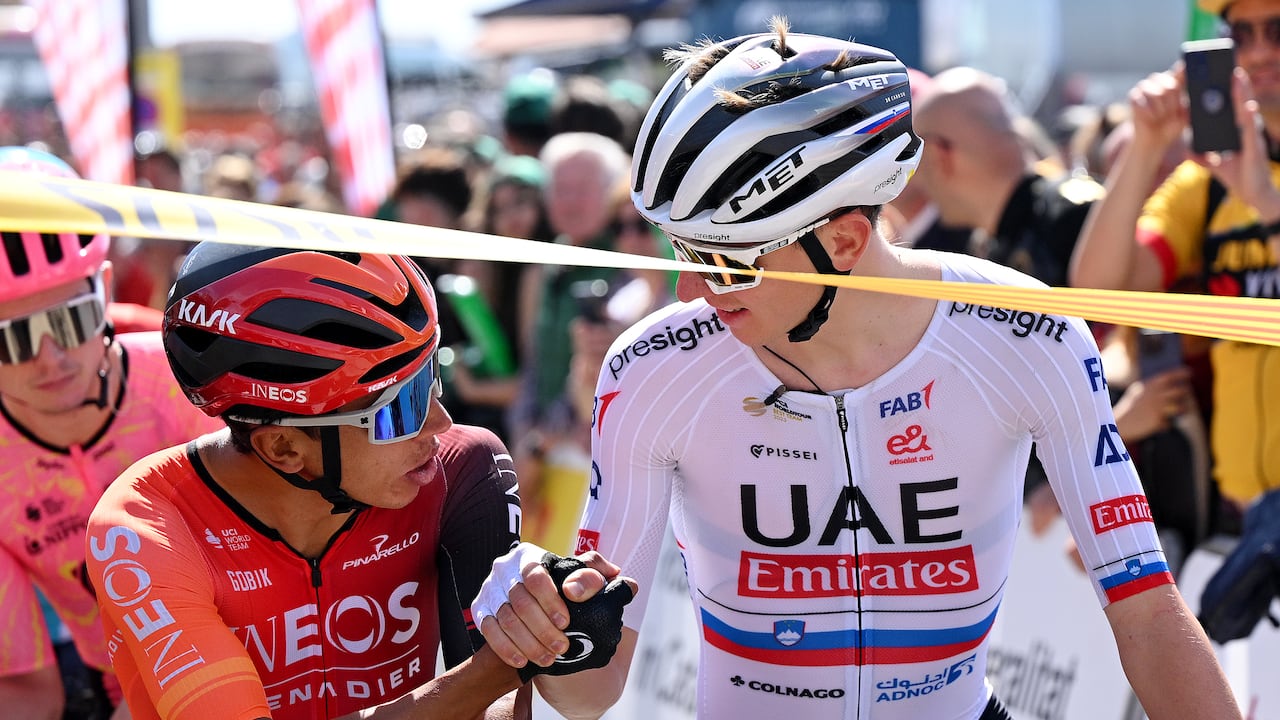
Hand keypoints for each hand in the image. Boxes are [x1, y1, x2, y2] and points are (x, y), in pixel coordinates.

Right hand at [472, 543, 636, 676]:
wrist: (548, 610)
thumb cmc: (570, 590)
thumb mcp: (587, 578)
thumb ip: (595, 574)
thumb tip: (588, 583)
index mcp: (528, 556)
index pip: (534, 575)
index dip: (550, 601)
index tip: (566, 622)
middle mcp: (504, 569)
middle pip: (519, 601)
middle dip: (541, 628)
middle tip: (562, 647)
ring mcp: (489, 590)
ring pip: (504, 619)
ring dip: (527, 643)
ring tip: (548, 658)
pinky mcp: (481, 611)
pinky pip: (488, 631)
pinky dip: (505, 648)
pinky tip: (523, 661)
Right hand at [1113, 367, 1192, 441]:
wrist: (1117, 424)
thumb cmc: (1128, 408)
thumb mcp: (1137, 394)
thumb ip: (1153, 390)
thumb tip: (1174, 389)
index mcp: (1149, 385)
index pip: (1170, 375)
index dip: (1181, 373)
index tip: (1190, 373)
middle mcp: (1156, 394)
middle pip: (1182, 390)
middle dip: (1185, 393)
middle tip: (1185, 394)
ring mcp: (1158, 408)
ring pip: (1182, 407)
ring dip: (1182, 409)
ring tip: (1179, 411)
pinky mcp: (1158, 421)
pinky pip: (1169, 422)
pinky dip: (1163, 424)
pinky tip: (1154, 424)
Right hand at [1128, 70, 1188, 152]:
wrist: (1154, 140)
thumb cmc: (1171, 125)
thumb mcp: (1186, 115)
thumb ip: (1189, 103)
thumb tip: (1194, 98)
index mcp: (1175, 81)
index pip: (1181, 72)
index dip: (1183, 69)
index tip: (1185, 67)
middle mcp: (1160, 80)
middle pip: (1171, 86)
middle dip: (1173, 105)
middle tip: (1172, 114)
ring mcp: (1145, 86)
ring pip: (1157, 94)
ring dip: (1161, 111)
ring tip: (1161, 117)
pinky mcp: (1134, 96)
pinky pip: (1143, 103)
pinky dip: (1149, 114)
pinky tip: (1150, 118)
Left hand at [1197, 68, 1279, 220]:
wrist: (1252, 195)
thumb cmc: (1238, 177)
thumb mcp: (1214, 165)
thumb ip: (1202, 157)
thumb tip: (1187, 150)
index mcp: (1238, 132)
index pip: (1232, 108)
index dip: (1228, 93)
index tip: (1221, 77)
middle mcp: (1246, 130)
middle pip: (1240, 103)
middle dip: (1235, 85)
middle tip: (1229, 67)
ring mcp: (1252, 137)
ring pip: (1246, 110)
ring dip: (1242, 93)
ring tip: (1237, 77)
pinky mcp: (1255, 147)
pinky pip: (1251, 129)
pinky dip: (1248, 117)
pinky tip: (1247, 107)